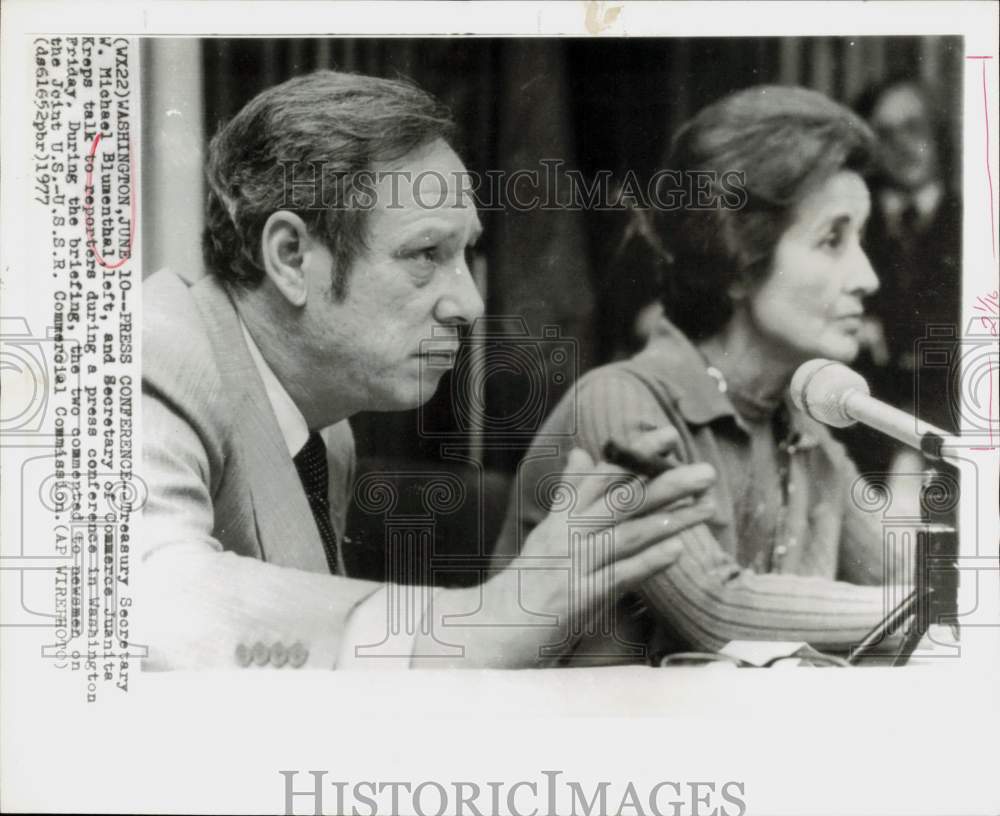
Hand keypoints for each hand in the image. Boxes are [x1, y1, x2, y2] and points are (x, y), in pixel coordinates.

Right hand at [479, 432, 715, 666]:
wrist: (488, 632)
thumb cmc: (524, 585)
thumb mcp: (546, 534)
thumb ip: (568, 495)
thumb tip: (581, 453)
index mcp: (561, 518)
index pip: (603, 477)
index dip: (637, 455)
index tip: (671, 435)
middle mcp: (565, 536)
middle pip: (620, 501)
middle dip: (666, 483)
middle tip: (706, 471)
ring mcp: (570, 566)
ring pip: (625, 535)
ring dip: (670, 520)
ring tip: (707, 507)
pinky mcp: (574, 600)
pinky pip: (615, 577)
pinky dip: (646, 563)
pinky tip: (675, 551)